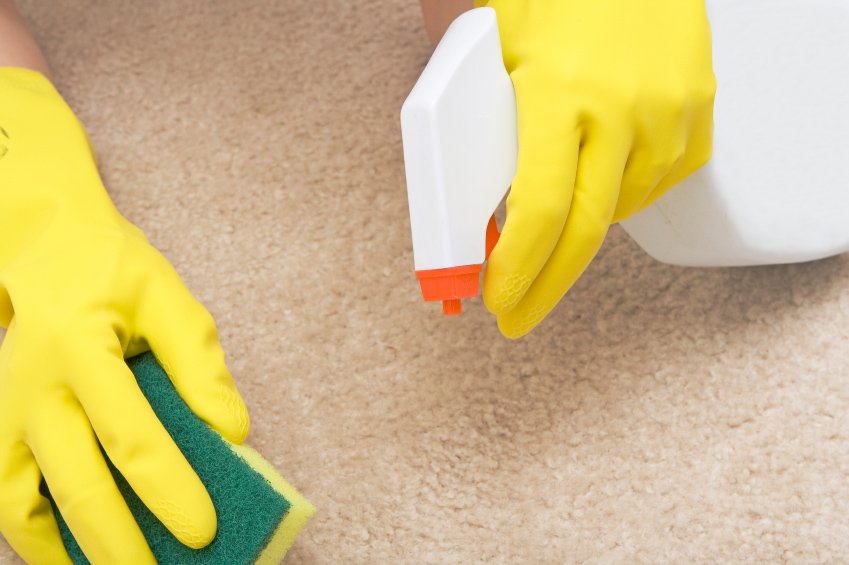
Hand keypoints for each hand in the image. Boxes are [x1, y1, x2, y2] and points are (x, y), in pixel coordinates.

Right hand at [0, 68, 249, 563]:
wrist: (43, 252)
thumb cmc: (113, 274)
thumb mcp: (169, 299)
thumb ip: (200, 365)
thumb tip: (231, 432)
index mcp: (81, 347)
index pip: (130, 434)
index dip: (169, 488)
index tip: (205, 529)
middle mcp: (34, 388)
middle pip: (75, 481)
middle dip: (120, 541)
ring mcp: (7, 413)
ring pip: (26, 502)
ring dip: (71, 549)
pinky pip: (7, 497)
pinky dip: (35, 537)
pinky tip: (71, 559)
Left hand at [478, 0, 715, 336]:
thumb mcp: (495, 51)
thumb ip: (478, 123)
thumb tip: (465, 203)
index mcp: (559, 92)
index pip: (539, 210)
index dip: (517, 268)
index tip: (496, 299)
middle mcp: (622, 109)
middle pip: (587, 232)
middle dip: (546, 286)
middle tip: (517, 314)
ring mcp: (671, 112)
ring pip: (623, 210)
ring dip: (581, 229)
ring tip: (554, 216)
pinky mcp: (700, 111)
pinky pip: (660, 181)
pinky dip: (624, 194)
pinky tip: (601, 178)